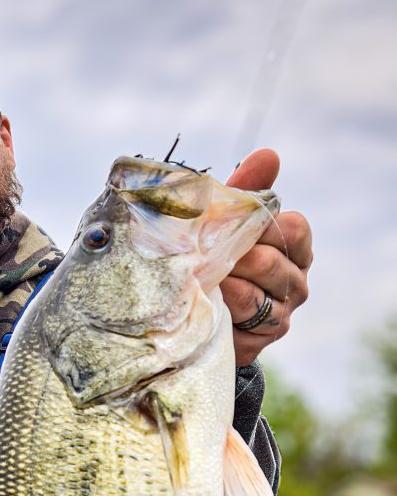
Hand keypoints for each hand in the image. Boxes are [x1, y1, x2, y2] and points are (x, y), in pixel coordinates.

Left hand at [221, 148, 312, 366]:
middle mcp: (295, 281)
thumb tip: (269, 154)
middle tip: (205, 255)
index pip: (294, 229)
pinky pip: (243, 324)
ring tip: (202, 278)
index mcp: (294, 248)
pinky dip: (223, 311)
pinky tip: (207, 303)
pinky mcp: (262, 341)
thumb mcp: (228, 222)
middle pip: (272, 263)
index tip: (234, 227)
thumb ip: (247, 191)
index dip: (263, 227)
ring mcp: (281, 314)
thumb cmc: (217, 257)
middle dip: (235, 258)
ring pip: (256, 295)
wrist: (200, 315)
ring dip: (224, 285)